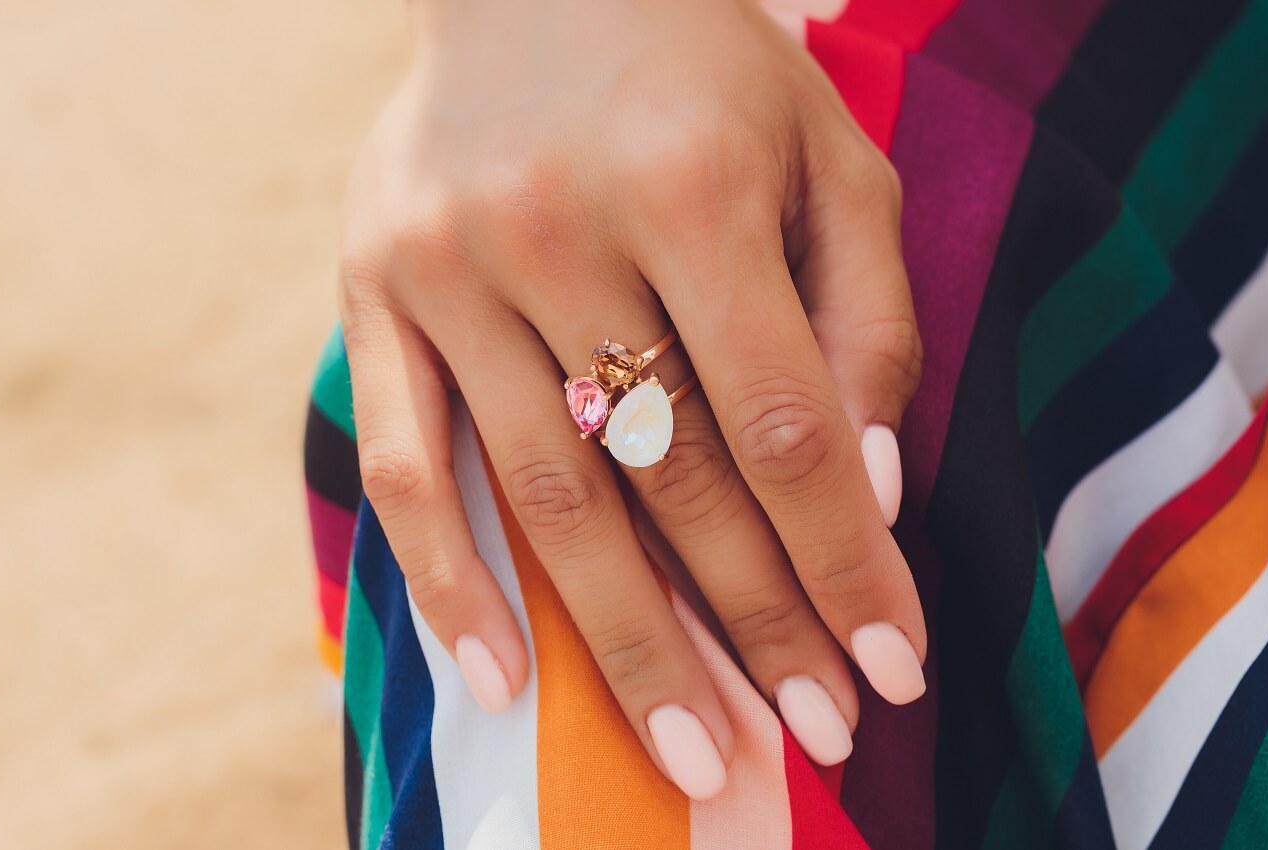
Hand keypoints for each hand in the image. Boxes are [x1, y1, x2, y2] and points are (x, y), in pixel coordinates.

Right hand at [338, 0, 925, 798]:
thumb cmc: (706, 72)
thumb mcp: (826, 155)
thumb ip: (863, 314)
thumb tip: (864, 491)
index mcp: (692, 185)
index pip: (786, 426)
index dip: (845, 563)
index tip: (894, 668)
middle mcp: (558, 229)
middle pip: (672, 479)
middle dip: (755, 624)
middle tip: (814, 733)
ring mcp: (449, 266)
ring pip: (545, 497)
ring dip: (625, 644)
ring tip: (691, 750)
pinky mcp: (373, 289)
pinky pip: (405, 465)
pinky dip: (450, 584)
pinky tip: (508, 682)